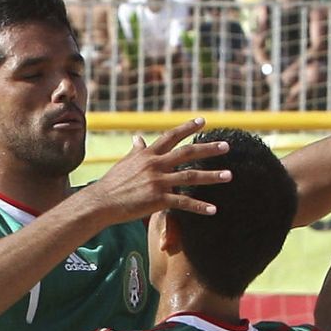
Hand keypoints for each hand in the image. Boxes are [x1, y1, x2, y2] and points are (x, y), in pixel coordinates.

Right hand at [85, 118, 231, 222]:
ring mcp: (158, 182)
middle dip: (208, 149)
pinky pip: (184, 202)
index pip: (171, 136)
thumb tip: (138, 138)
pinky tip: (213, 209)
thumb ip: (136, 151)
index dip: (187, 127)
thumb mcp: (125, 162)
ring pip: (190, 176)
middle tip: (226, 146)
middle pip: (187, 153)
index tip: (203, 121)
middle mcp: (155, 165)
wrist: (102, 202)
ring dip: (212, 176)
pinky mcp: (158, 199)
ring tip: (229, 175)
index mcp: (148, 154)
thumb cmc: (112, 183)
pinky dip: (199, 206)